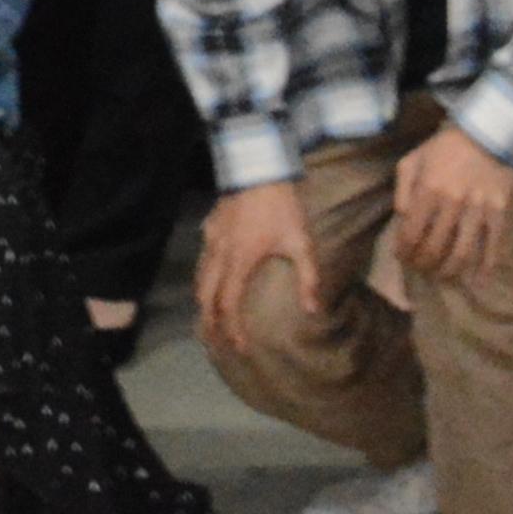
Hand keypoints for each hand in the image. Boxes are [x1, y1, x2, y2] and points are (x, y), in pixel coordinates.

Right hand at [193, 180, 314, 363]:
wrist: (259, 166)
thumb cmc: (281, 207)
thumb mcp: (300, 242)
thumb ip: (308, 278)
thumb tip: (313, 311)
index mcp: (239, 262)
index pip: (229, 306)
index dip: (232, 330)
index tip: (241, 347)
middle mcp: (218, 254)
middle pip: (205, 297)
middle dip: (209, 322)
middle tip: (217, 341)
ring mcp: (210, 239)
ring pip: (199, 278)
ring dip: (204, 301)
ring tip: (211, 317)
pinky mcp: (210, 226)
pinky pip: (202, 258)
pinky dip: (205, 277)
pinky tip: (213, 279)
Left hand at [387, 120, 512, 285]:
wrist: (486, 133)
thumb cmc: (444, 148)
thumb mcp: (413, 159)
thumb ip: (402, 189)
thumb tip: (401, 219)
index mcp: (428, 189)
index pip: (412, 233)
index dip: (403, 251)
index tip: (400, 257)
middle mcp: (452, 203)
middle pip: (435, 248)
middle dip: (422, 264)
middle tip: (418, 268)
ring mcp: (478, 210)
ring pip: (462, 253)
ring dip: (448, 271)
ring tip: (440, 276)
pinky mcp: (499, 213)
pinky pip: (492, 246)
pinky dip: (484, 267)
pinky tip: (476, 280)